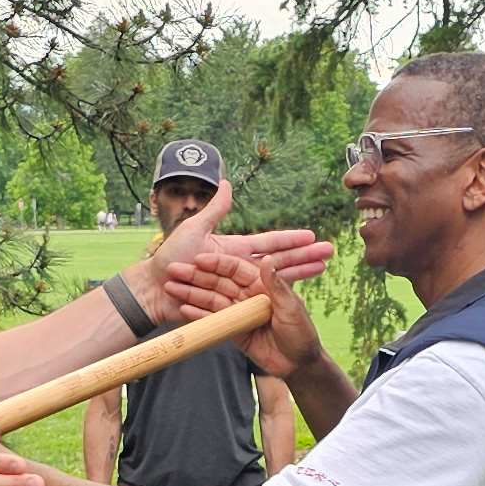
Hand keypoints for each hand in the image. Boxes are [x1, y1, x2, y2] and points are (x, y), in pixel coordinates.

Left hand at [133, 180, 333, 322]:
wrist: (154, 289)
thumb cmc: (170, 258)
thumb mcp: (194, 230)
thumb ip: (214, 210)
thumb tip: (229, 182)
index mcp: (235, 250)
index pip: (270, 243)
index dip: (291, 239)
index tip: (312, 235)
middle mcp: (242, 268)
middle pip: (281, 261)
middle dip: (306, 255)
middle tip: (330, 251)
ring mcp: (240, 287)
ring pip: (278, 281)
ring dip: (301, 275)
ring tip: (323, 270)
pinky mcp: (235, 304)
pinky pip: (262, 300)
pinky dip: (282, 297)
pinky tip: (301, 293)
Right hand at [161, 250, 330, 379]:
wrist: (298, 365)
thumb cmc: (301, 333)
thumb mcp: (291, 308)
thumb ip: (277, 286)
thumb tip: (267, 259)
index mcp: (261, 284)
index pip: (235, 268)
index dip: (217, 263)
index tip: (198, 259)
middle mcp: (247, 295)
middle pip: (217, 282)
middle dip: (195, 276)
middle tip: (173, 270)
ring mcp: (237, 312)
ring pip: (211, 299)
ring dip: (191, 293)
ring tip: (170, 287)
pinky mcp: (232, 330)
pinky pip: (212, 320)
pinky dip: (198, 315)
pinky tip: (182, 310)